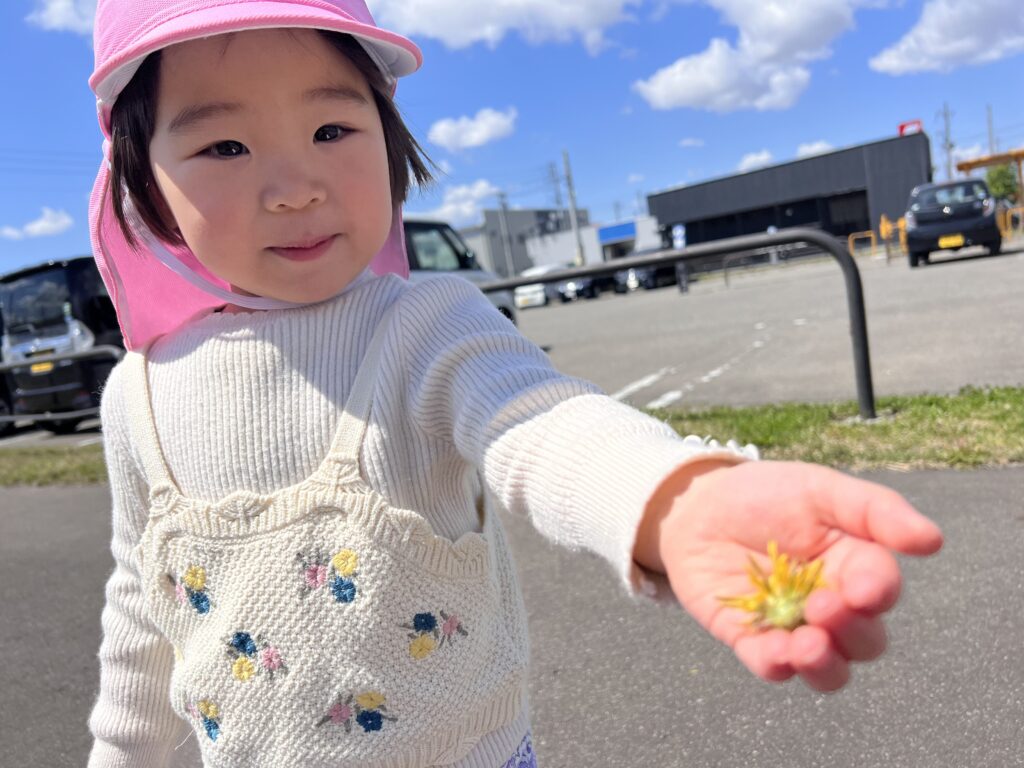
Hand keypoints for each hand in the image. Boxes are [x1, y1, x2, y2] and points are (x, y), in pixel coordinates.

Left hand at [637, 460, 942, 691]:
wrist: (696, 505)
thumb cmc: (765, 494)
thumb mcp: (820, 489)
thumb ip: (874, 511)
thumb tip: (933, 541)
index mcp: (855, 566)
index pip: (882, 589)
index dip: (878, 593)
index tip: (862, 588)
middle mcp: (832, 604)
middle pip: (864, 641)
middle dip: (852, 632)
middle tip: (824, 606)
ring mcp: (793, 627)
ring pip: (829, 670)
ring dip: (825, 665)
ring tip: (807, 645)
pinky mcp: (751, 639)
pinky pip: (772, 667)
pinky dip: (777, 665)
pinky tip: (775, 652)